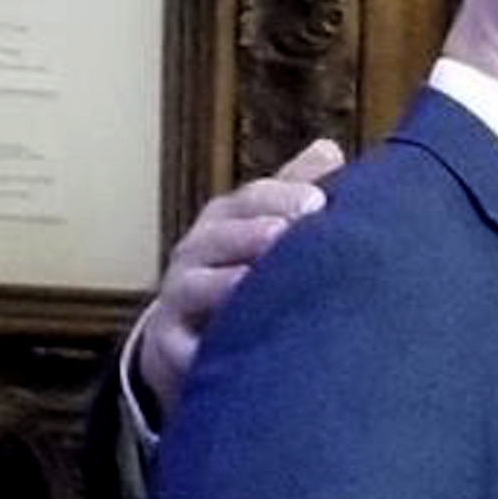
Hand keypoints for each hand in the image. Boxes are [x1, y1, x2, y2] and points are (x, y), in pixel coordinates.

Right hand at [132, 138, 345, 418]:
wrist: (185, 334)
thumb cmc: (239, 269)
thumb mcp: (265, 227)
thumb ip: (296, 191)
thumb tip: (329, 149)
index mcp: (227, 219)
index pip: (251, 199)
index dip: (282, 197)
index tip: (318, 202)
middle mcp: (197, 252)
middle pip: (220, 236)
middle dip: (252, 233)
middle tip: (286, 233)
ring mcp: (179, 296)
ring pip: (196, 286)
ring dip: (223, 284)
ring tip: (252, 281)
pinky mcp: (169, 345)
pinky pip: (179, 346)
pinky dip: (197, 348)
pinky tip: (228, 349)